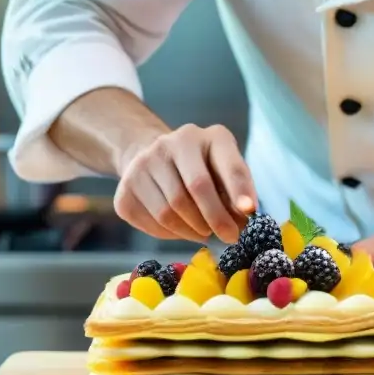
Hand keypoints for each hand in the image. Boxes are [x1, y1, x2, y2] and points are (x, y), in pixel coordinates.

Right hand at [114, 124, 256, 242]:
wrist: (153, 159)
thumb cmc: (203, 171)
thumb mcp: (225, 174)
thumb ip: (236, 195)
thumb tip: (241, 221)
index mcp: (209, 137)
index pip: (228, 163)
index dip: (240, 189)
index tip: (249, 211)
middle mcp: (173, 142)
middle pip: (196, 187)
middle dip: (215, 218)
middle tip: (229, 237)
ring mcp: (143, 163)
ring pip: (170, 211)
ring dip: (192, 230)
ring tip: (203, 232)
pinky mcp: (124, 189)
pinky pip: (151, 222)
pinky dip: (170, 234)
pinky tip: (180, 228)